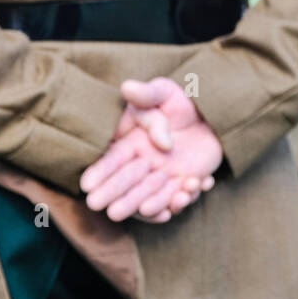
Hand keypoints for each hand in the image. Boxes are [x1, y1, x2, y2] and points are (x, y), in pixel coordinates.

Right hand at [81, 78, 222, 222]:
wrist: (211, 116)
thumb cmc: (180, 102)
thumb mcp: (163, 92)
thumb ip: (145, 93)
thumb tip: (128, 88)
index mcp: (130, 144)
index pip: (111, 161)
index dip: (99, 172)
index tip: (87, 185)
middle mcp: (143, 165)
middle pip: (127, 185)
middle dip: (119, 197)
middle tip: (109, 210)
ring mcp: (162, 178)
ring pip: (151, 198)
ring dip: (154, 203)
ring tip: (160, 204)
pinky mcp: (181, 186)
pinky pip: (176, 201)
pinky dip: (180, 202)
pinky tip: (187, 195)